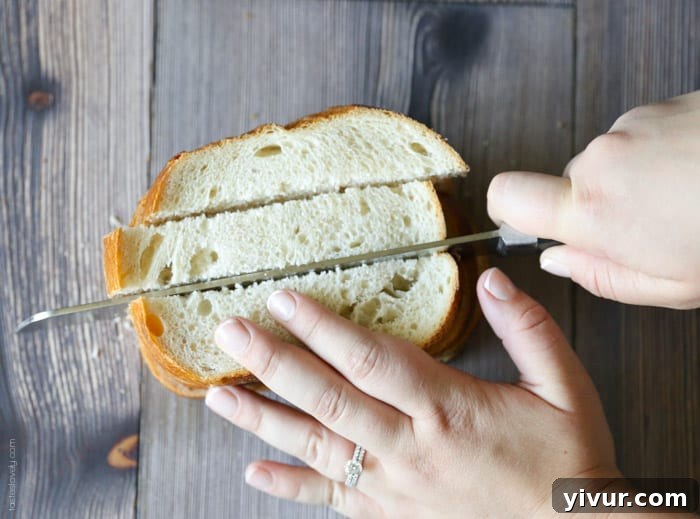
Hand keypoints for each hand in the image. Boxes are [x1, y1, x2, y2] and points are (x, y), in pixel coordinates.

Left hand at [204, 268, 618, 517]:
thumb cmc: (567, 462)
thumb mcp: (565, 387)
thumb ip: (527, 328)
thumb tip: (490, 279)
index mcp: (448, 408)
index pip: (370, 358)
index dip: (321, 327)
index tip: (282, 299)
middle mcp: (410, 446)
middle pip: (329, 398)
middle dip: (273, 362)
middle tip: (229, 332)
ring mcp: (395, 486)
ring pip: (317, 448)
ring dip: (264, 420)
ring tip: (219, 396)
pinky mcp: (392, 515)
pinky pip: (331, 499)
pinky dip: (289, 486)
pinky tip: (254, 473)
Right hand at [487, 91, 699, 308]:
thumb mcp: (671, 284)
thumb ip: (601, 276)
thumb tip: (559, 261)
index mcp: (593, 211)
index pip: (509, 196)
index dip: (508, 210)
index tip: (525, 223)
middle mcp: (601, 159)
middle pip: (571, 183)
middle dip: (600, 205)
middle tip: (651, 228)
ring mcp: (632, 127)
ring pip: (611, 161)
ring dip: (637, 182)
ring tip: (687, 199)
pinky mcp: (662, 105)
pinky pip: (642, 138)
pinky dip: (662, 158)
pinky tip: (698, 174)